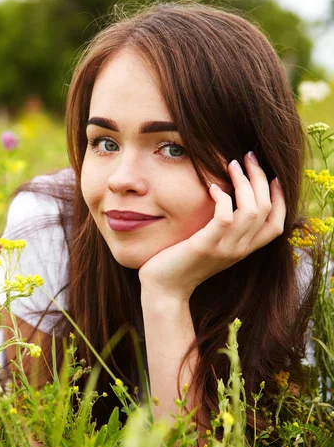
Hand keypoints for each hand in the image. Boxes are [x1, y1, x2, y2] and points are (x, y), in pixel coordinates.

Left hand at [138, 152, 285, 301]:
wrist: (165, 289)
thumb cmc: (184, 261)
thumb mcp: (213, 244)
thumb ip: (226, 227)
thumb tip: (231, 195)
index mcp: (245, 249)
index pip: (278, 224)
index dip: (280, 198)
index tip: (273, 176)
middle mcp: (240, 250)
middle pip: (265, 209)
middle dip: (260, 178)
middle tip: (248, 157)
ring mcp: (224, 249)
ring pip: (250, 210)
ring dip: (243, 182)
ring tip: (231, 164)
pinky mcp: (206, 246)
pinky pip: (224, 217)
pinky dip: (222, 198)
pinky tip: (213, 187)